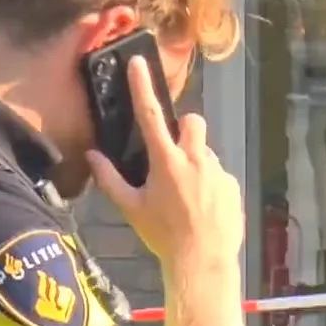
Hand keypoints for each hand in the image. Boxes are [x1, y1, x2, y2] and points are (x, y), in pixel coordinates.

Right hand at [86, 56, 243, 274]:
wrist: (202, 262)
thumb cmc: (163, 236)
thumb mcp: (131, 209)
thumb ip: (109, 180)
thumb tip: (92, 156)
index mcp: (166, 162)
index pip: (150, 115)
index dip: (142, 87)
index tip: (138, 63)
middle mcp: (195, 160)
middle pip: (192, 121)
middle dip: (183, 129)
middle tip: (173, 153)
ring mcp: (217, 171)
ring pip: (206, 151)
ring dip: (195, 161)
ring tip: (187, 194)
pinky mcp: (233, 185)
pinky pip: (219, 175)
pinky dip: (210, 184)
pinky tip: (203, 208)